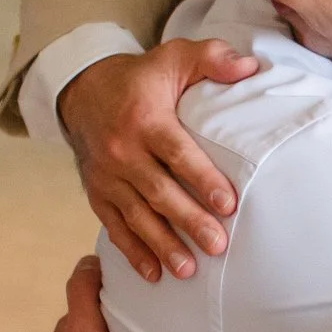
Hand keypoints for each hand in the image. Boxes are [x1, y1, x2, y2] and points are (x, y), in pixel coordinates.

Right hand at [58, 36, 260, 281]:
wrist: (82, 91)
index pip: (177, 153)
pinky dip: (132, 252)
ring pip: (137, 215)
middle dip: (188, 221)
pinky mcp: (97, 193)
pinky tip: (153, 274)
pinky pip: (114, 226)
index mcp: (145, 119)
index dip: (202, 179)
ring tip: (188, 270)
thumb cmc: (141, 78)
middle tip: (217, 245)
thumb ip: (211, 58)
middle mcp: (121, 151)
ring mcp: (106, 176)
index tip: (228, 204)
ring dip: (162, 245)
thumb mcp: (173, 57)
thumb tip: (249, 66)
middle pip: (159, 191)